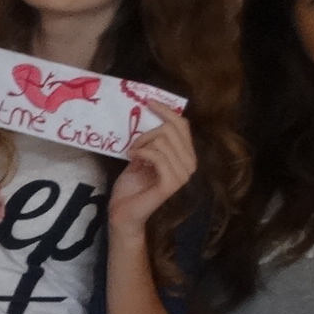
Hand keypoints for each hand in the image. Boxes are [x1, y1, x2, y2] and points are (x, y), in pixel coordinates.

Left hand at [108, 108, 195, 231]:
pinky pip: (157, 155)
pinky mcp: (171, 183)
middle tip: (133, 145)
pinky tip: (133, 159)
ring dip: (141, 144)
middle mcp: (190, 163)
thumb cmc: (131, 186)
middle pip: (171, 129)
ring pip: (163, 140)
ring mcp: (182, 174)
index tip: (149, 101)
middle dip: (148, 132)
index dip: (166, 110)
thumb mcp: (142, 157)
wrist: (123, 212)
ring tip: (132, 154)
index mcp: (185, 155)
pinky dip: (141, 153)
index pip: (182, 125)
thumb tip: (152, 117)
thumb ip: (151, 141)